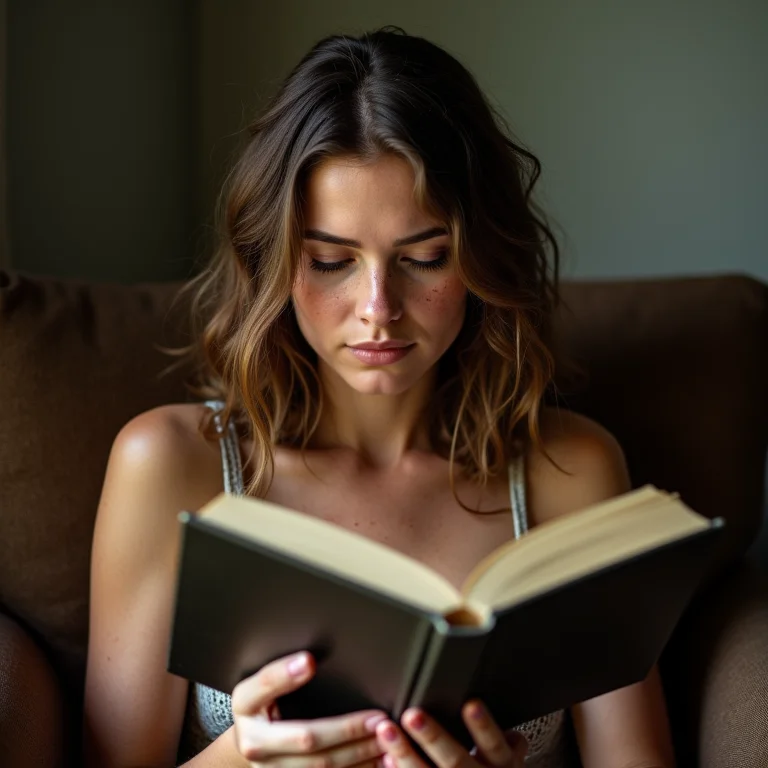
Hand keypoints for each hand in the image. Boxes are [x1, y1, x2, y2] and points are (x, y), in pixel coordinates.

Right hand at [231, 650, 388, 767]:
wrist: (250, 742)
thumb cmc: (260, 706)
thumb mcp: (257, 686)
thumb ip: (278, 674)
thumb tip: (308, 661)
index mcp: (246, 715)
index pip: (266, 688)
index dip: (287, 677)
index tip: (310, 661)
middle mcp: (258, 750)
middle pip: (307, 741)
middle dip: (346, 730)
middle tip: (379, 719)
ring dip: (359, 754)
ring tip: (387, 740)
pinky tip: (379, 760)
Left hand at [374, 700, 526, 767]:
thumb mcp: (508, 764)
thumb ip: (505, 744)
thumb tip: (505, 723)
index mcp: (502, 766)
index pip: (493, 745)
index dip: (483, 726)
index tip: (471, 704)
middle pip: (455, 760)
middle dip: (433, 737)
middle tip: (413, 715)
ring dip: (406, 754)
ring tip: (388, 731)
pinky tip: (387, 759)